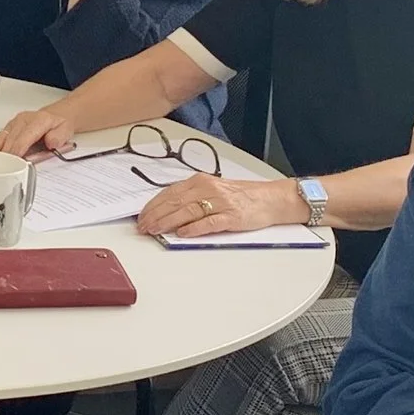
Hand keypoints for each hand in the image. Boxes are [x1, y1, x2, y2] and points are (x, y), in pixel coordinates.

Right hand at [0, 107, 75, 158]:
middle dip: (4, 158)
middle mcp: (22, 121)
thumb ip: (59, 136)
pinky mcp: (7, 129)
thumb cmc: (58, 125)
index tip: (13, 164)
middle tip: (1, 172)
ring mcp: (12, 124)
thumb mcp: (66, 130)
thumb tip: (51, 142)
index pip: (22, 138)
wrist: (54, 116)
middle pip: (8, 142)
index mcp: (37, 121)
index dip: (16, 152)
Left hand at [134, 171, 306, 238]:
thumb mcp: (213, 190)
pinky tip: (182, 233)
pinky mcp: (232, 216)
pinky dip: (194, 228)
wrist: (272, 199)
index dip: (153, 206)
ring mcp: (221, 202)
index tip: (141, 217)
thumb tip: (166, 210)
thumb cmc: (242, 196)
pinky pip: (209, 222)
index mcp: (201, 181)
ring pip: (188, 211)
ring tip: (155, 231)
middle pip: (175, 202)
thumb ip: (191, 198)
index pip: (170, 193)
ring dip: (168, 222)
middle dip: (156, 216)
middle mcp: (208, 188)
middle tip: (143, 227)